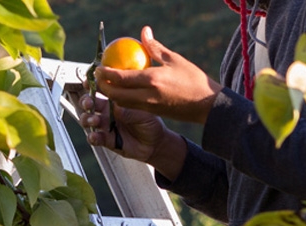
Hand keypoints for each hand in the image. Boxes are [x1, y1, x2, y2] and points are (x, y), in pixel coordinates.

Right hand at [77, 92, 184, 180]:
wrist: (154, 143)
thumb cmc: (149, 123)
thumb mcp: (142, 113)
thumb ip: (128, 111)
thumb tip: (115, 107)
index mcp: (115, 100)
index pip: (99, 89)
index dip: (91, 85)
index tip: (87, 83)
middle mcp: (107, 112)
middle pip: (88, 103)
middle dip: (85, 102)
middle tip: (89, 103)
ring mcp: (105, 125)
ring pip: (87, 119)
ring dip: (87, 118)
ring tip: (95, 121)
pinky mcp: (106, 140)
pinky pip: (93, 138)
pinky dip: (91, 137)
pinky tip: (95, 136)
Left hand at [95, 26, 223, 124]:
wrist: (207, 105)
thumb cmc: (193, 80)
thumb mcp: (174, 60)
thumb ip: (155, 47)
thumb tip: (144, 32)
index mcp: (152, 80)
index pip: (121, 78)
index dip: (106, 73)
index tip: (98, 66)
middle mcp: (147, 95)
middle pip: (116, 94)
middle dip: (103, 87)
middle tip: (98, 77)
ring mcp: (149, 106)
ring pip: (121, 102)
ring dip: (111, 94)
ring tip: (106, 84)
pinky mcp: (152, 113)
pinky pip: (131, 106)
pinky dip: (122, 99)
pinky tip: (122, 91)